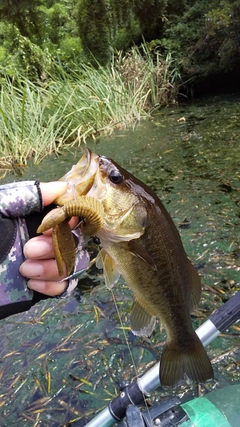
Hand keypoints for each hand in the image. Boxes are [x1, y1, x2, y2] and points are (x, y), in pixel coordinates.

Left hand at [20, 182, 74, 296]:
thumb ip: (27, 196)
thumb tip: (63, 187)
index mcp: (30, 217)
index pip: (65, 214)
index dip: (68, 217)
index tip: (56, 222)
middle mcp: (40, 238)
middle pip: (72, 240)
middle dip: (56, 246)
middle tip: (28, 249)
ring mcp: (41, 263)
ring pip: (71, 263)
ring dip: (54, 267)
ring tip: (24, 267)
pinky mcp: (38, 285)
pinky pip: (62, 286)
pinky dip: (53, 285)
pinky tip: (30, 282)